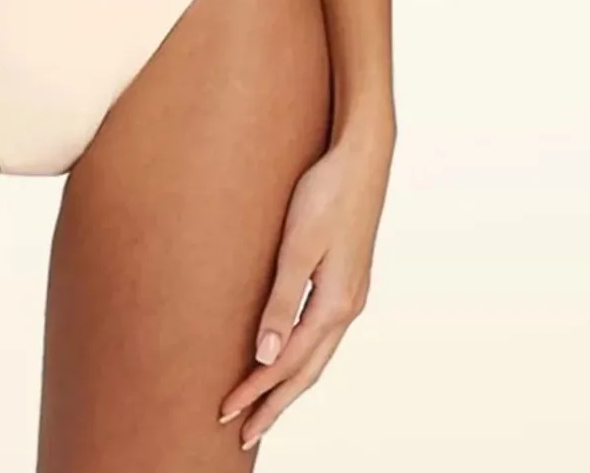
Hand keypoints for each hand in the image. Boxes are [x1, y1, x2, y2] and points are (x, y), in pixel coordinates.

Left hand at [217, 125, 394, 450]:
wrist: (362, 155)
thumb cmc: (326, 192)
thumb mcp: (298, 245)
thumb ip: (281, 300)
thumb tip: (264, 356)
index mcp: (334, 304)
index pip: (287, 363)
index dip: (257, 391)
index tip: (226, 413)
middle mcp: (347, 308)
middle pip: (306, 371)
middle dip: (274, 403)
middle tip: (241, 433)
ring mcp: (351, 295)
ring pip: (316, 356)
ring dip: (288, 384)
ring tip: (263, 406)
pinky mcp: (347, 280)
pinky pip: (322, 335)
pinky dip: (302, 357)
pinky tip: (289, 356)